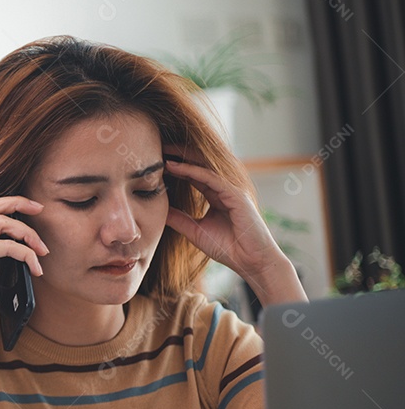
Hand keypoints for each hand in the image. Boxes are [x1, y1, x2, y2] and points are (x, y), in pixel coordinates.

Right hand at [0, 197, 47, 343]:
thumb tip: (19, 266)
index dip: (6, 208)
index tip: (29, 214)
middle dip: (17, 202)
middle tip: (39, 208)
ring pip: (1, 222)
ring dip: (27, 233)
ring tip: (42, 250)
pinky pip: (5, 245)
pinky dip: (24, 253)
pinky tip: (33, 266)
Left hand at [164, 159, 286, 284]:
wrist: (251, 262)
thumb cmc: (228, 248)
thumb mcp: (195, 230)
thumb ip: (179, 218)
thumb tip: (158, 210)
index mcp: (217, 194)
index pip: (194, 174)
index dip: (176, 166)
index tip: (156, 161)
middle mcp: (224, 188)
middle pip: (200, 164)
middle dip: (179, 154)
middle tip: (157, 146)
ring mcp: (231, 189)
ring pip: (204, 166)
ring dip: (183, 157)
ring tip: (163, 151)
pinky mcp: (236, 194)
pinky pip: (211, 178)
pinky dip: (192, 170)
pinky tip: (175, 166)